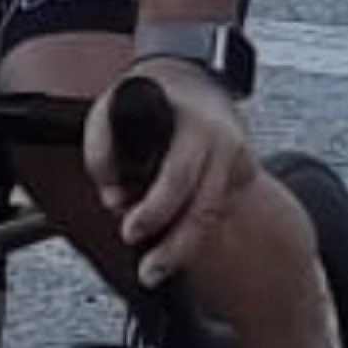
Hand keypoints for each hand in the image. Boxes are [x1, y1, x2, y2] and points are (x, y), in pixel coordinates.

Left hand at [83, 55, 257, 287]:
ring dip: (184, 249)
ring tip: (155, 269)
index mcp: (193, 124)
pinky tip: (174, 240)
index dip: (154, 211)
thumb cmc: (149, 92)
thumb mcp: (109, 108)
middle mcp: (223, 141)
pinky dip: (195, 228)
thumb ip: (102, 154)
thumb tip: (114, 200)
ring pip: (213, 216)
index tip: (130, 233)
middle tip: (148, 272)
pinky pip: (219, 209)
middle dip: (174, 248)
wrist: (193, 74)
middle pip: (203, 210)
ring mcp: (239, 157)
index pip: (176, 178)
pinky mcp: (245, 171)